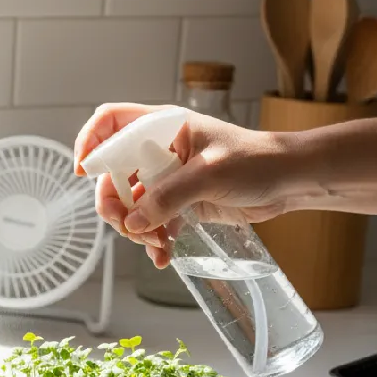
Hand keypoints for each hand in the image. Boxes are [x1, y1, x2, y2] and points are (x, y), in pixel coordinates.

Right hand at [73, 103, 291, 267]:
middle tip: (127, 226)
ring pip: (129, 203)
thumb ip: (167, 196)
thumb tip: (133, 222)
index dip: (90, 142)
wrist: (291, 182)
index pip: (110, 122)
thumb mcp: (209, 175)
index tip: (85, 172)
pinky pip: (150, 221)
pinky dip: (152, 239)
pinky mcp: (178, 201)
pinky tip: (163, 255)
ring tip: (156, 245)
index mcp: (163, 127)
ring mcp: (167, 177)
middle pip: (111, 173)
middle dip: (114, 204)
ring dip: (135, 228)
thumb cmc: (257, 161)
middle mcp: (158, 150)